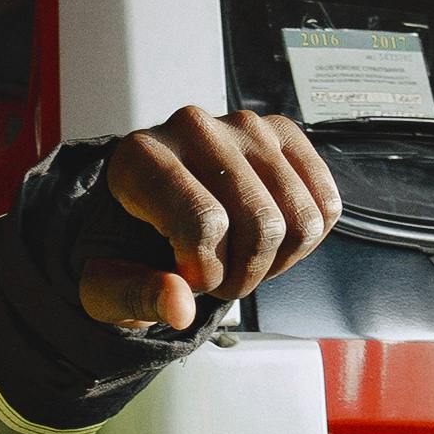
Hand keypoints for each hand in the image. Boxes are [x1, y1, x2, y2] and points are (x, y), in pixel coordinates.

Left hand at [83, 107, 341, 329]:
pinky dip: (303, 242)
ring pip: (299, 218)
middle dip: (244, 275)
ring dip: (274, 261)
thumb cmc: (124, 249)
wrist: (144, 214)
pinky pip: (325, 205)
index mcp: (138, 158)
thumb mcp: (108, 286)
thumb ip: (136, 296)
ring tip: (239, 259)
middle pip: (260, 223)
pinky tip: (267, 241)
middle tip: (218, 280)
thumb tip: (180, 307)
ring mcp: (244, 126)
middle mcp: (192, 127)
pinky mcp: (282, 134)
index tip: (186, 281)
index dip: (205, 272)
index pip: (204, 222)